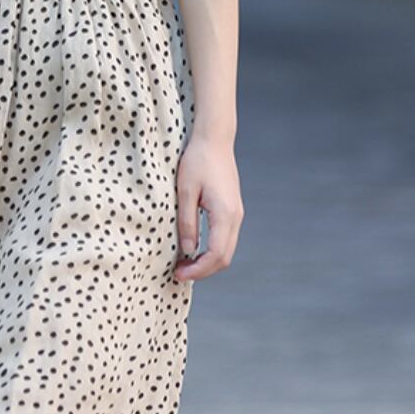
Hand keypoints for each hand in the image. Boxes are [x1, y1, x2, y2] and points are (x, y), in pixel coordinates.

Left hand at [172, 132, 243, 282]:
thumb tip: (188, 250)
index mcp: (225, 214)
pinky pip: (224, 238)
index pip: (216, 255)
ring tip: (183, 263)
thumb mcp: (185, 191)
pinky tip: (193, 248)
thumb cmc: (197, 161)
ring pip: (226, 250)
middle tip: (178, 273)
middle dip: (202, 270)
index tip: (178, 273)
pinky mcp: (232, 209)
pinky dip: (211, 250)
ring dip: (207, 261)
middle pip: (224, 257)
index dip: (198, 270)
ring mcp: (236, 213)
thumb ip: (187, 221)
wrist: (214, 140)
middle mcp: (235, 217)